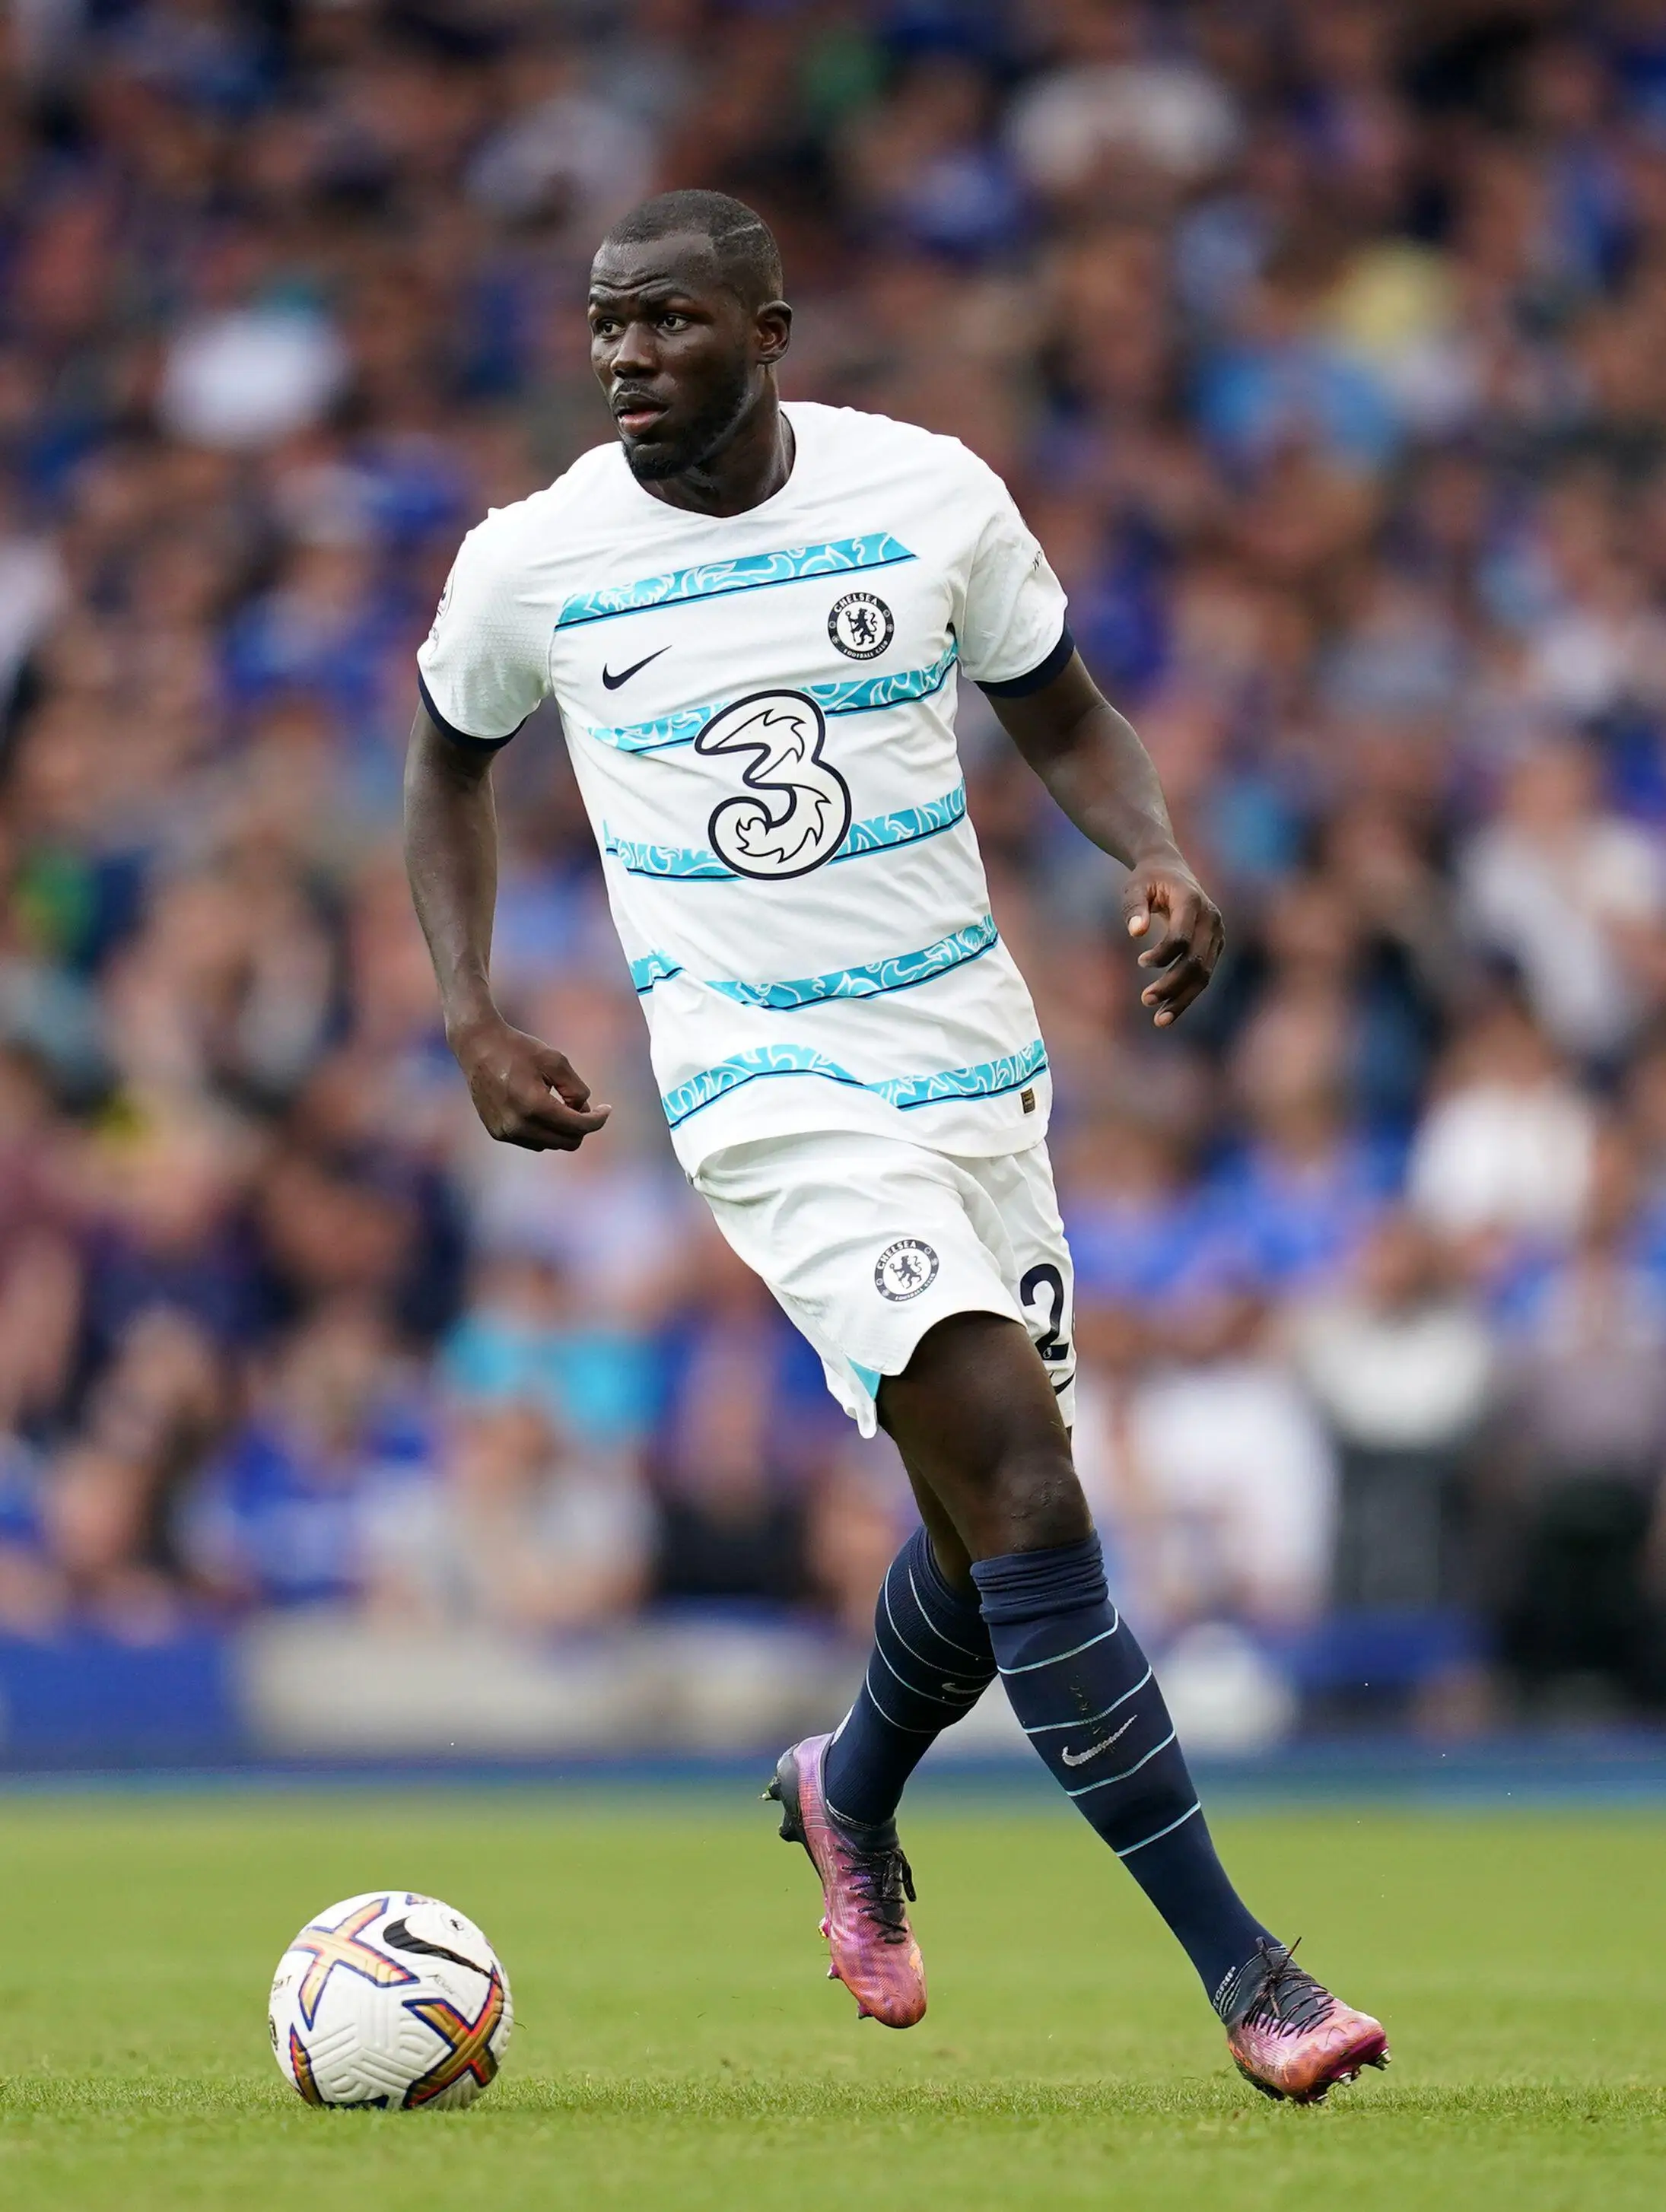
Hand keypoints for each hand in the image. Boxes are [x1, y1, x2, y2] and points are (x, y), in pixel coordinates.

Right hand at [449, 1013, 611, 1150]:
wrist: (477, 1046)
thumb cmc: (519, 1049)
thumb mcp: (556, 1061)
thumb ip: (576, 1089)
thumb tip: (582, 1112)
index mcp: (534, 1106)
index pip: (578, 1127)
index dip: (598, 1120)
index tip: (607, 1109)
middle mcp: (518, 1126)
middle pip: (567, 1142)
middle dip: (581, 1126)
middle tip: (582, 1105)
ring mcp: (505, 1132)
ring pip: (550, 1144)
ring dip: (561, 1129)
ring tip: (558, 1102)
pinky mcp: (497, 1132)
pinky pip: (532, 1141)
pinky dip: (543, 1130)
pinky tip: (540, 1107)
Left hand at [1122, 854, 1223, 1027]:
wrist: (1169, 869)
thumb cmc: (1147, 879)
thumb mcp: (1134, 887)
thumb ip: (1134, 907)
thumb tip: (1136, 932)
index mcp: (1192, 901)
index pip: (1182, 937)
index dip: (1162, 955)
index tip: (1140, 962)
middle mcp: (1211, 918)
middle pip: (1196, 961)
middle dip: (1172, 984)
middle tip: (1145, 1000)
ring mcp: (1217, 933)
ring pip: (1204, 974)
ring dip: (1182, 998)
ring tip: (1158, 1020)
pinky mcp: (1215, 946)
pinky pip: (1204, 976)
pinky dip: (1187, 995)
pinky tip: (1168, 1013)